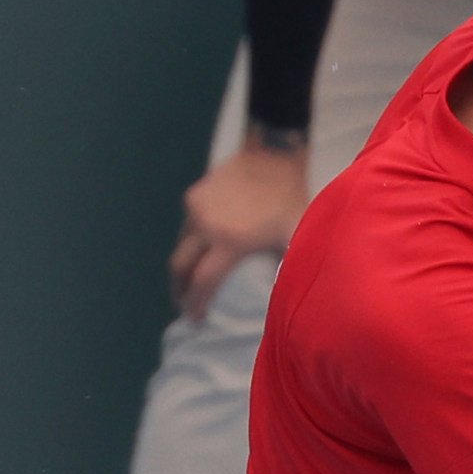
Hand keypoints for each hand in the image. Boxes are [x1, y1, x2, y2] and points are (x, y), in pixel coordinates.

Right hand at [170, 137, 311, 319]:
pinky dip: (191, 241)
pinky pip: (188, 225)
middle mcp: (206, 226)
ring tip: (191, 278)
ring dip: (184, 265)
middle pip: (180, 267)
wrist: (274, 155)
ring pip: (181, 245)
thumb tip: (283, 300)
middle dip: (178, 289)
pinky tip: (203, 247)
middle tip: (182, 304)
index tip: (195, 318)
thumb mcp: (294, 238)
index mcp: (230, 241)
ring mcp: (197, 208)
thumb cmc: (289, 199)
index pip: (203, 281)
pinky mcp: (194, 194)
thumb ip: (286, 268)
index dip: (195, 303)